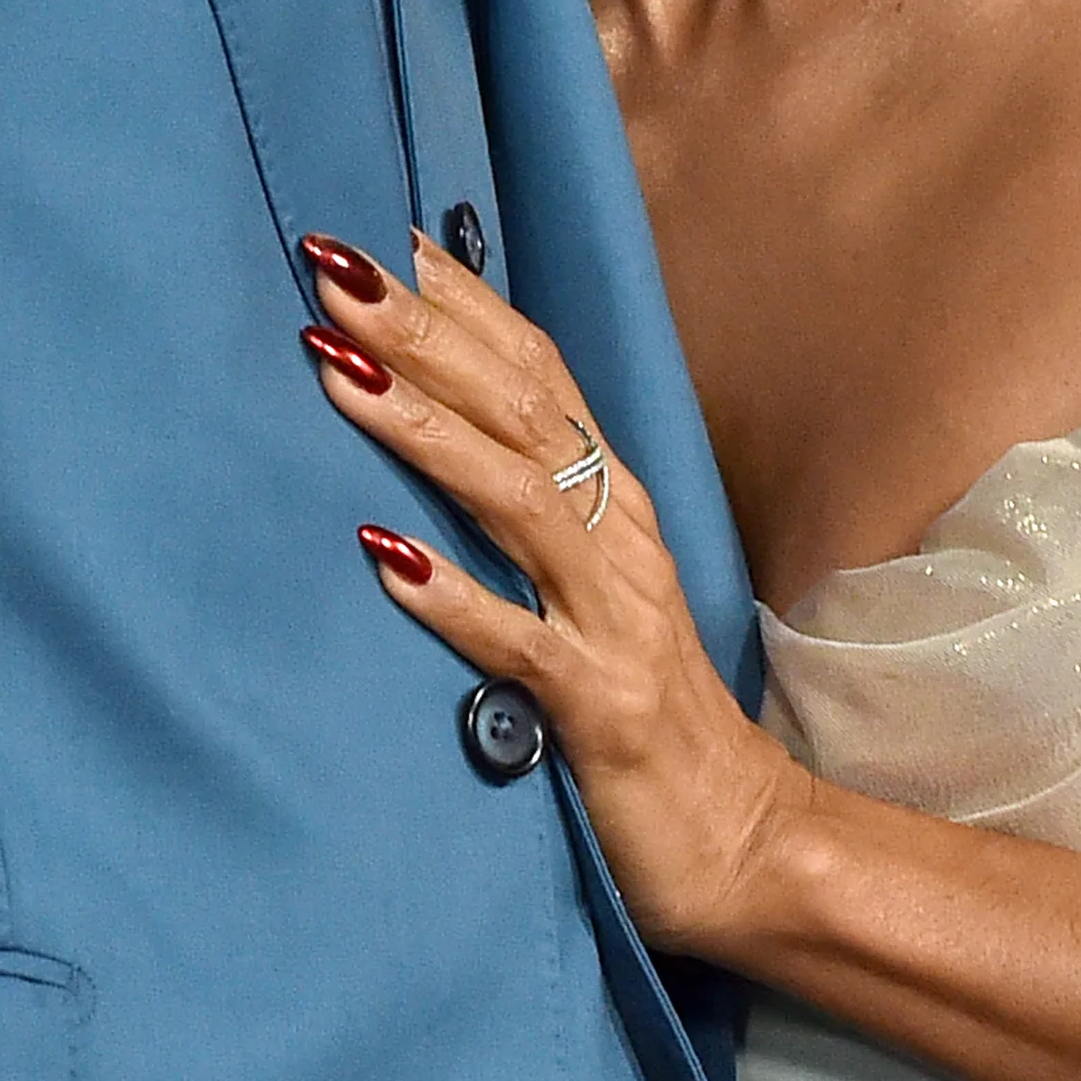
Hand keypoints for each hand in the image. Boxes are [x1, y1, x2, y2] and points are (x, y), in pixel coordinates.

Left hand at [300, 232, 814, 954]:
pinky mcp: (600, 710)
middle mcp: (621, 544)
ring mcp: (616, 622)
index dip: (464, 303)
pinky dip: (453, 598)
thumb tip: (438, 430)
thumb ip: (530, 515)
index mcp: (614, 508)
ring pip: (518, 502)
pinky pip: (521, 644)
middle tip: (333, 268)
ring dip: (425, 431)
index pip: (538, 374)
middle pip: (520, 411)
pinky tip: (382, 561)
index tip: (383, 236)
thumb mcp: (592, 594)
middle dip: (423, 334)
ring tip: (339, 374)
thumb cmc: (644, 714)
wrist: (746, 845)